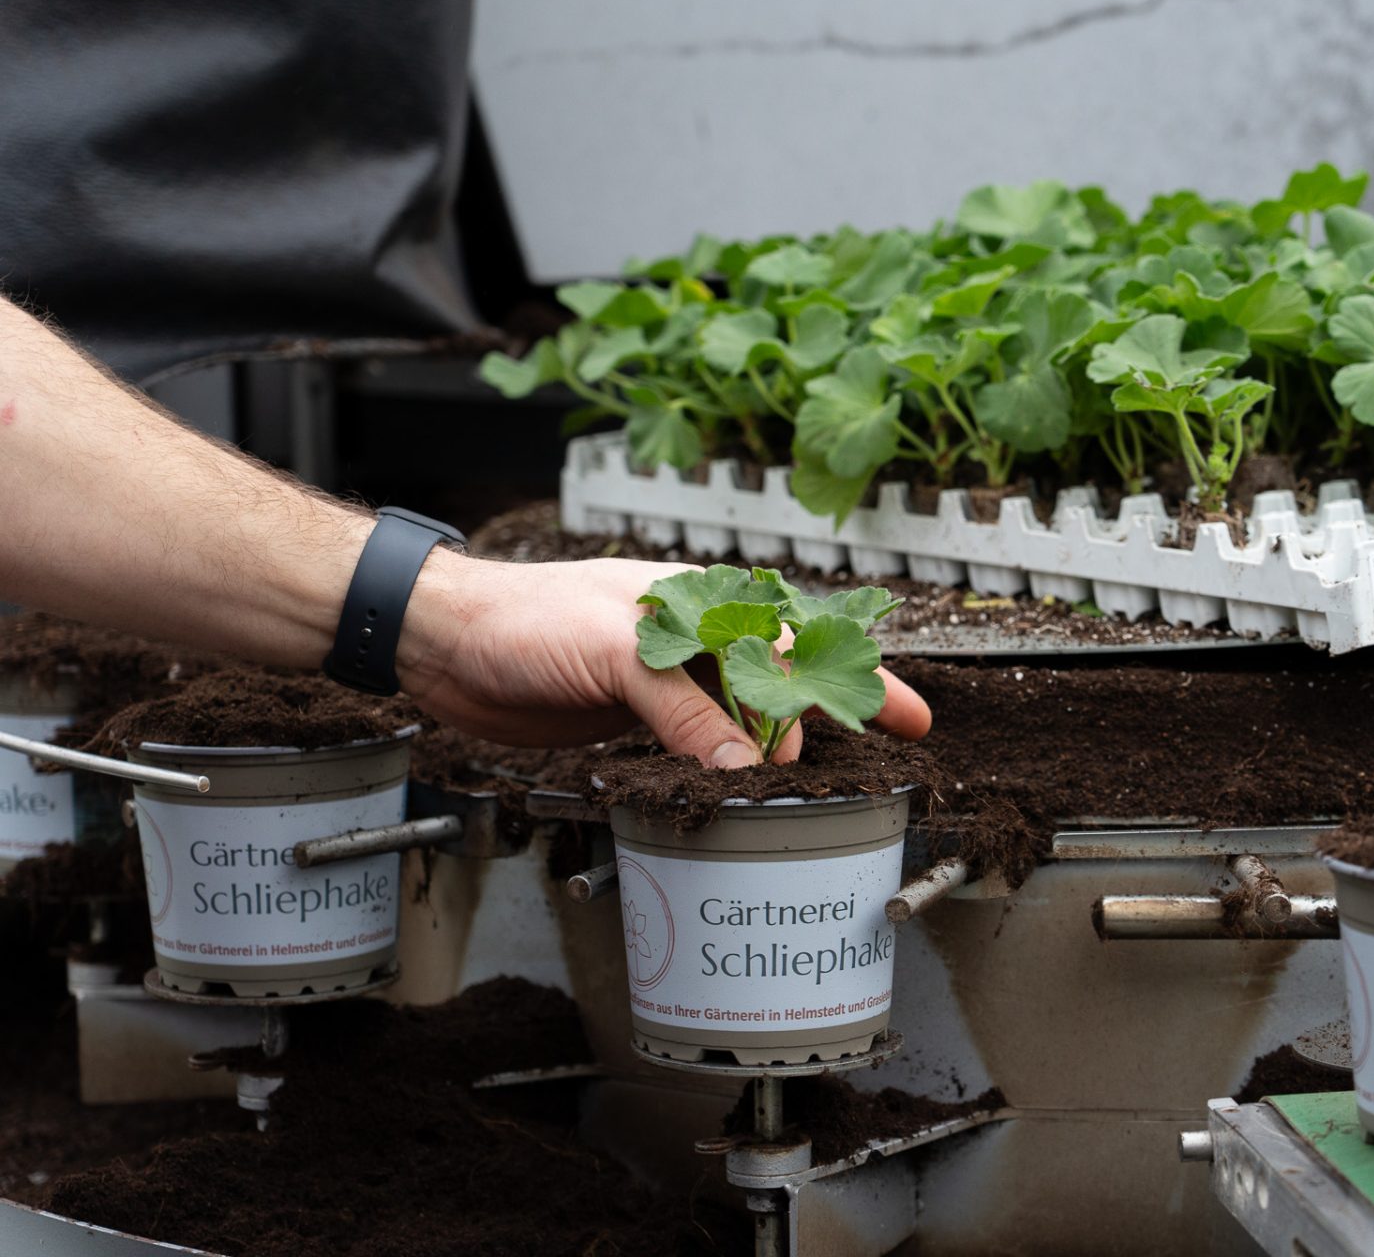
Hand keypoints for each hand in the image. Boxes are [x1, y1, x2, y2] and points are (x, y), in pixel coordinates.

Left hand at [396, 552, 932, 763]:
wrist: (444, 641)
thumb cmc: (524, 619)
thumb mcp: (616, 654)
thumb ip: (685, 710)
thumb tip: (749, 768)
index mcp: (703, 604)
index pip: (798, 643)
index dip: (856, 680)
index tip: (908, 718)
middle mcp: (694, 640)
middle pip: (786, 682)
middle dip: (841, 714)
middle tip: (894, 753)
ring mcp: (666, 682)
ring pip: (747, 719)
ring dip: (786, 751)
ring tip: (829, 787)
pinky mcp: (636, 719)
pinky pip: (701, 746)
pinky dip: (732, 770)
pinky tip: (751, 791)